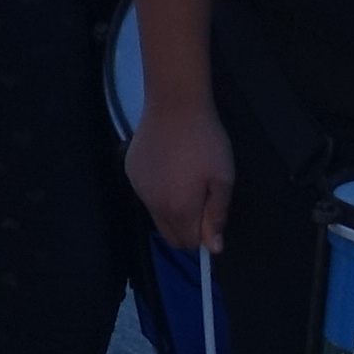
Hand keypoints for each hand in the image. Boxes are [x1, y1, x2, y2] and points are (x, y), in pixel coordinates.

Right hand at [126, 94, 233, 254]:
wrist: (175, 105)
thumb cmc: (206, 142)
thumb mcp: (223, 179)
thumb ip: (216, 216)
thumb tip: (213, 249)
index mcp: (178, 209)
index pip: (189, 244)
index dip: (203, 234)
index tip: (210, 211)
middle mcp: (152, 205)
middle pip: (170, 235)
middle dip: (186, 227)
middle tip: (200, 198)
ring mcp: (138, 188)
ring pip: (157, 214)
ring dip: (171, 208)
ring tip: (184, 176)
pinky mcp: (130, 172)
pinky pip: (146, 194)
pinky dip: (157, 189)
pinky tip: (167, 164)